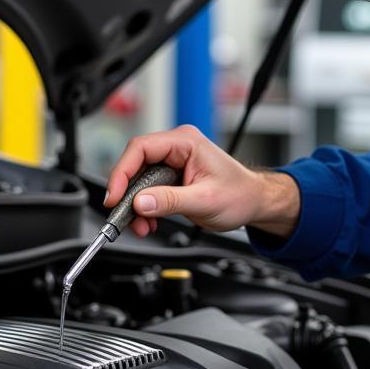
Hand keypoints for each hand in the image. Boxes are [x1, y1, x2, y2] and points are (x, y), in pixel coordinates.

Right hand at [103, 125, 299, 237]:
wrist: (254, 202)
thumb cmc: (240, 194)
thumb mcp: (205, 201)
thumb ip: (171, 201)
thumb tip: (140, 203)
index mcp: (186, 142)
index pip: (140, 148)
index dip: (122, 172)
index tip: (115, 197)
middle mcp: (177, 148)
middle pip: (136, 165)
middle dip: (128, 195)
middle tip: (126, 218)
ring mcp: (174, 162)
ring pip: (139, 181)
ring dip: (136, 206)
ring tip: (143, 226)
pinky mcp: (172, 178)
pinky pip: (148, 190)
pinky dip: (145, 208)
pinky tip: (150, 222)